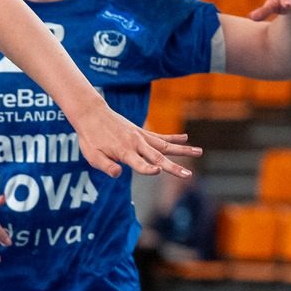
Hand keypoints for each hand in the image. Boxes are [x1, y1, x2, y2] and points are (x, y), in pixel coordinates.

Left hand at [68, 102, 200, 178]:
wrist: (91, 114)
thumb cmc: (90, 138)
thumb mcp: (92, 155)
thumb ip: (105, 165)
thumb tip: (118, 174)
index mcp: (123, 151)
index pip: (138, 163)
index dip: (147, 169)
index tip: (158, 172)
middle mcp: (136, 144)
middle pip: (158, 157)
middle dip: (173, 167)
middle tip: (188, 175)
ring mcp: (141, 137)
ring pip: (165, 145)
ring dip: (182, 150)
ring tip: (199, 153)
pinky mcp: (142, 132)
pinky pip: (160, 136)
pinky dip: (173, 138)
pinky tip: (186, 138)